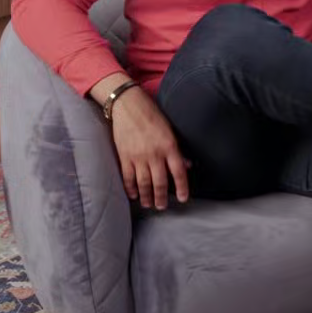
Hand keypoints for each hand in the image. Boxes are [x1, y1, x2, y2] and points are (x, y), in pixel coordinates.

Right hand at [110, 88, 189, 209]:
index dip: (182, 187)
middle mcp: (154, 153)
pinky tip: (133, 195)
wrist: (128, 105)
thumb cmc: (152, 114)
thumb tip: (187, 165)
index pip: (178, 171)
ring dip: (147, 196)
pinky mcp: (124, 156)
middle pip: (160, 182)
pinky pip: (128, 177)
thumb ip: (178, 149)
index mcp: (169, 145)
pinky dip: (130, 188)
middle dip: (161, 197)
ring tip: (149, 204)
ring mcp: (138, 156)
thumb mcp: (170, 129)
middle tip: (162, 207)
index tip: (183, 198)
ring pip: (144, 183)